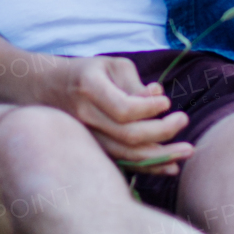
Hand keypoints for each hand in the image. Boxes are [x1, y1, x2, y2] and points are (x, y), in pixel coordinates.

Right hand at [49, 54, 192, 175]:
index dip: (151, 109)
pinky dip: (148, 168)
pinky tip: (170, 166)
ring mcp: (86, 138)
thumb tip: (158, 99)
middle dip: (164, 132)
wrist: (46, 89)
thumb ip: (135, 83)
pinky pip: (123, 164)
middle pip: (129, 136)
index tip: (167, 103)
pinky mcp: (91, 151)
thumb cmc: (86, 73)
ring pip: (127, 156)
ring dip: (162, 157)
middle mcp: (85, 116)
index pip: (125, 109)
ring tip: (187, 151)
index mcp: (89, 88)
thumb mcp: (109, 65)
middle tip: (184, 120)